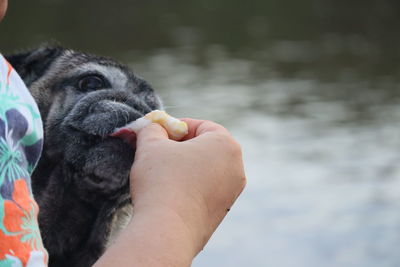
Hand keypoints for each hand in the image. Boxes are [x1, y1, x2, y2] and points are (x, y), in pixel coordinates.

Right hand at [132, 118, 245, 250]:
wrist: (167, 231)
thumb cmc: (161, 181)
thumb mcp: (150, 145)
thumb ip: (151, 129)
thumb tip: (150, 127)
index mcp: (226, 145)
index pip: (201, 126)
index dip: (176, 127)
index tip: (158, 134)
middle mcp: (237, 167)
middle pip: (206, 147)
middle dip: (181, 146)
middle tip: (158, 151)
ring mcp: (232, 192)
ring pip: (207, 169)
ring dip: (186, 166)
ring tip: (162, 173)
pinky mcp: (223, 211)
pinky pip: (207, 189)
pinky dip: (191, 185)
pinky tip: (171, 192)